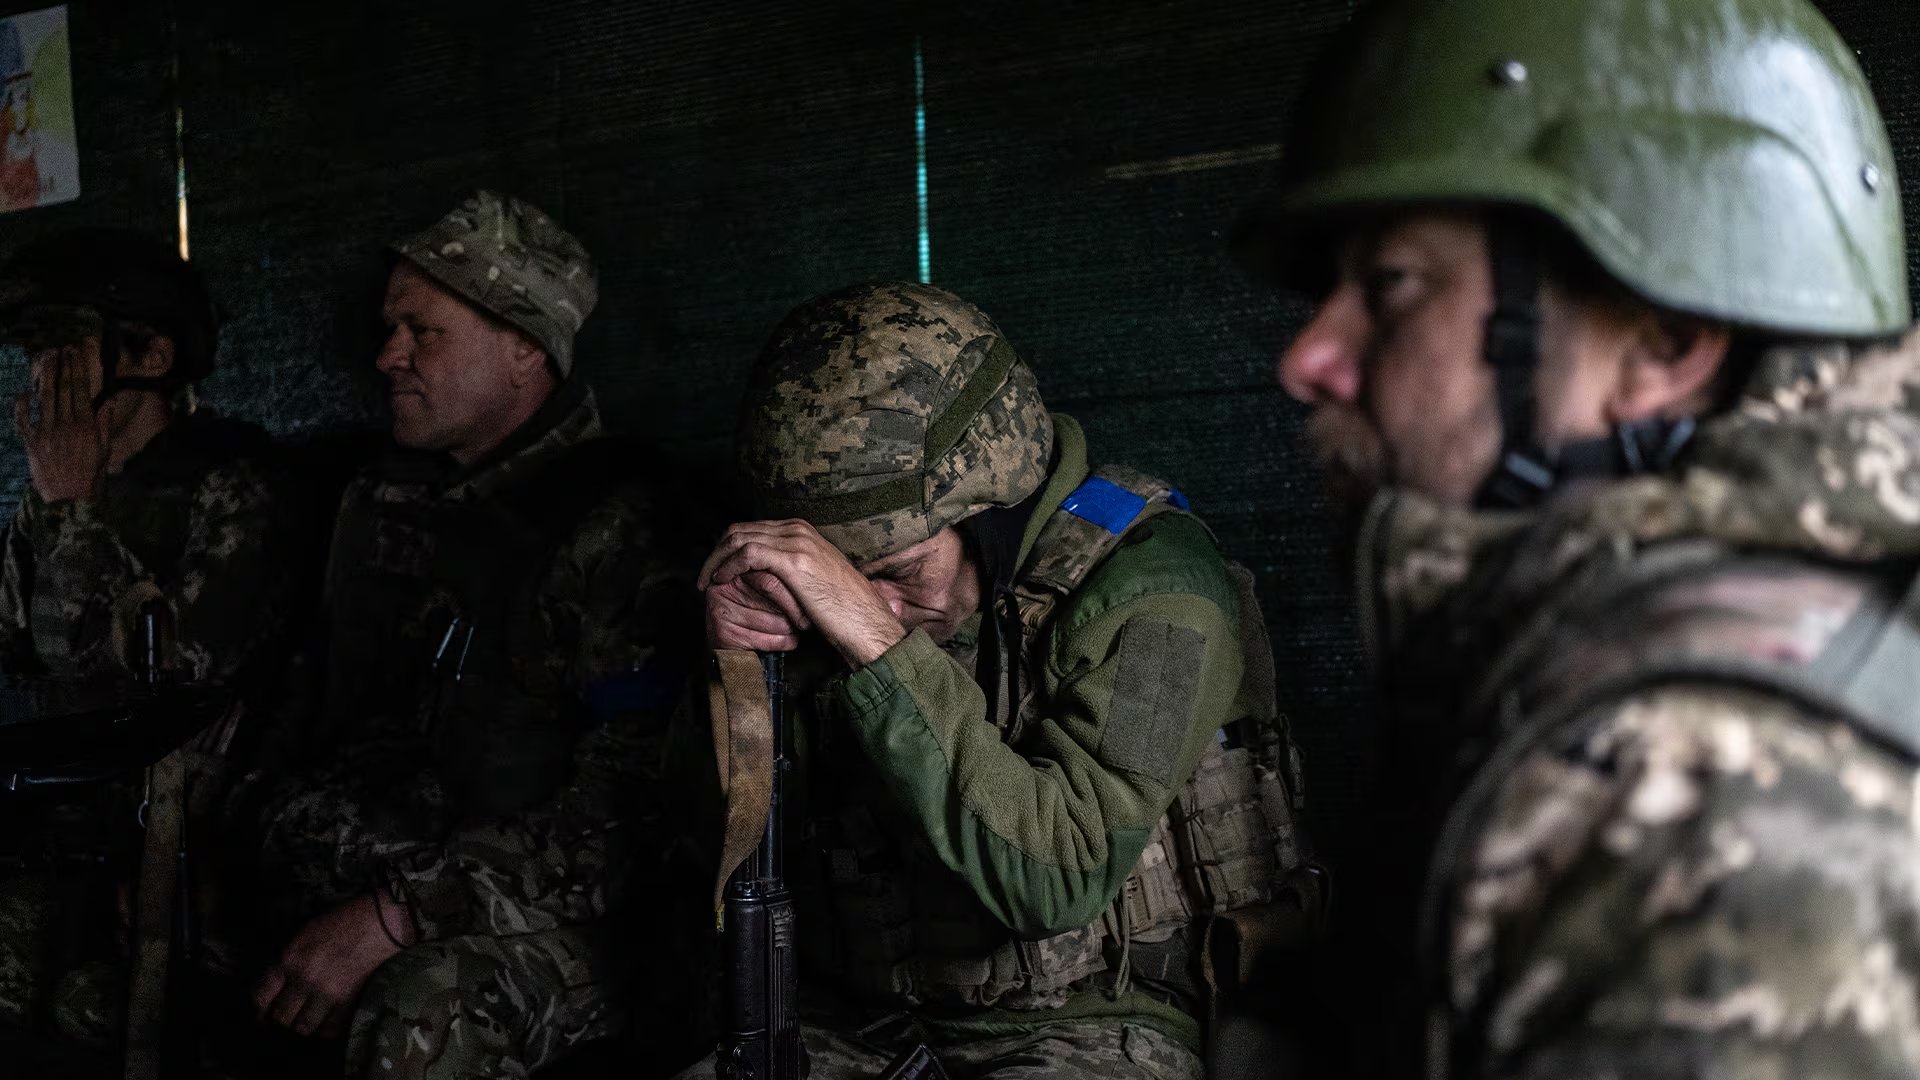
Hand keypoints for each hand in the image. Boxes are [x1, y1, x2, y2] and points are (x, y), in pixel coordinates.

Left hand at [14, 345, 107, 501]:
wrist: (69, 498)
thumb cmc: (91, 474)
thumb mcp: (105, 448)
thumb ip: (105, 423)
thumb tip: (109, 399)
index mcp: (85, 425)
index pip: (80, 389)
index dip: (77, 368)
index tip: (75, 353)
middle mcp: (64, 424)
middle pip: (62, 388)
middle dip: (61, 366)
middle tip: (60, 349)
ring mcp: (45, 432)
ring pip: (43, 397)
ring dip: (45, 376)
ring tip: (46, 360)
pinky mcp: (31, 442)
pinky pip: (23, 419)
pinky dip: (22, 405)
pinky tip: (24, 393)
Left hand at [253, 891, 414, 1037]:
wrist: (378, 924)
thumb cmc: (340, 922)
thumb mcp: (303, 935)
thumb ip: (287, 961)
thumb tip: (276, 985)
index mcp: (290, 959)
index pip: (261, 996)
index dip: (259, 1008)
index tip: (262, 1012)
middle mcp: (305, 980)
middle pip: (281, 1016)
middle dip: (281, 1018)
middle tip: (285, 1017)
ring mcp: (327, 993)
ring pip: (303, 1027)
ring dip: (302, 1025)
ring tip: (305, 1019)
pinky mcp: (348, 1002)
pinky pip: (329, 1029)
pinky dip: (325, 1029)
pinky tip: (325, 1021)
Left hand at [700, 520, 906, 666]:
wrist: (864, 620)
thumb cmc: (842, 608)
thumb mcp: (815, 579)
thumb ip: (792, 567)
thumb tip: (764, 574)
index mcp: (802, 531)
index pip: (752, 528)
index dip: (727, 547)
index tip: (716, 569)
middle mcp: (798, 530)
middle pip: (740, 529)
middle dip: (716, 552)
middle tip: (705, 576)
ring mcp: (797, 542)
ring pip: (739, 539)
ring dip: (716, 561)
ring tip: (707, 582)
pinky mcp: (793, 561)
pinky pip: (747, 555)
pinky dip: (728, 567)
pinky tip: (720, 582)